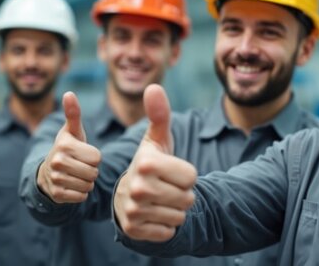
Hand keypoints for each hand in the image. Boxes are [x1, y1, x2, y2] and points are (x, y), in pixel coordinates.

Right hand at [37, 92, 101, 202]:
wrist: (47, 171)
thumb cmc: (67, 148)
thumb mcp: (72, 131)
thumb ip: (73, 113)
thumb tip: (69, 93)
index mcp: (64, 145)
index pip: (97, 157)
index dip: (94, 156)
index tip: (83, 154)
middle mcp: (58, 162)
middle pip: (94, 172)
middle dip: (91, 170)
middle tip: (80, 165)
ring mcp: (56, 179)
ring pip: (88, 185)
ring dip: (86, 182)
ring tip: (76, 174)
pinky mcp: (57, 194)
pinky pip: (82, 197)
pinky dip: (80, 193)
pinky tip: (72, 185)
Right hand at [115, 84, 195, 241]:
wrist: (126, 196)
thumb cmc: (150, 164)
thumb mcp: (156, 140)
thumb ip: (159, 115)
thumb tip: (154, 87)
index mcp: (146, 163)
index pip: (192, 176)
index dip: (186, 175)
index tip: (170, 171)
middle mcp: (138, 188)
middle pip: (188, 197)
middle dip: (183, 194)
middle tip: (166, 188)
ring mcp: (134, 211)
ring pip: (180, 215)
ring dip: (175, 210)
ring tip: (161, 200)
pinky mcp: (134, 231)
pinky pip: (169, 231)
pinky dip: (165, 226)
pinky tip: (154, 215)